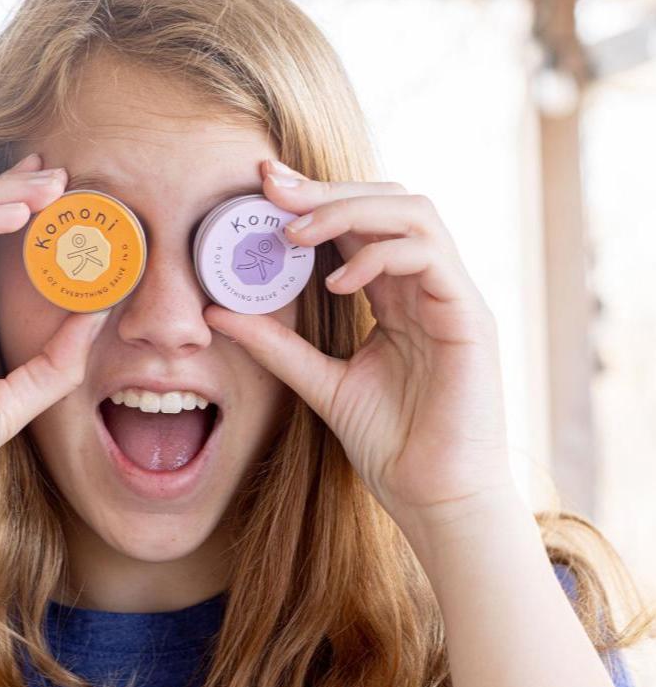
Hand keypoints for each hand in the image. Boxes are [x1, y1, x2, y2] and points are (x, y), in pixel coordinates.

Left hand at [203, 159, 517, 532]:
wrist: (433, 498)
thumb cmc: (390, 444)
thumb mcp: (320, 383)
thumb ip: (276, 346)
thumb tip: (216, 313)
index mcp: (396, 297)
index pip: (359, 225)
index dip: (313, 200)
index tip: (261, 189)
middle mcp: (427, 287)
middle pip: (388, 202)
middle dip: (326, 189)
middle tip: (270, 188)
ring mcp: (452, 298)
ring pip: (414, 213)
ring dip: (349, 210)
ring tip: (295, 234)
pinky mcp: (470, 319)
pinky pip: (429, 257)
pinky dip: (379, 256)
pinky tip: (338, 283)